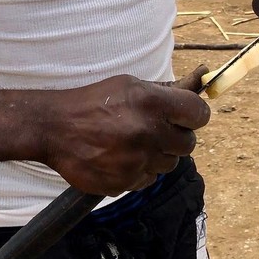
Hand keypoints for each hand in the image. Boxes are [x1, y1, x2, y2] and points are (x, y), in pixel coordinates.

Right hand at [43, 75, 210, 194]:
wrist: (55, 128)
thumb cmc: (95, 101)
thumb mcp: (130, 85)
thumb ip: (168, 89)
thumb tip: (203, 76)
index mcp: (151, 102)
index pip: (198, 114)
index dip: (194, 115)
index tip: (185, 117)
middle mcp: (147, 133)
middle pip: (188, 144)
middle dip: (175, 137)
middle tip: (155, 130)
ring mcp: (136, 161)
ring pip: (169, 164)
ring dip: (158, 155)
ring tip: (134, 143)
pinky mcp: (124, 182)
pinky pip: (148, 180)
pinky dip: (140, 171)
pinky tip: (122, 157)